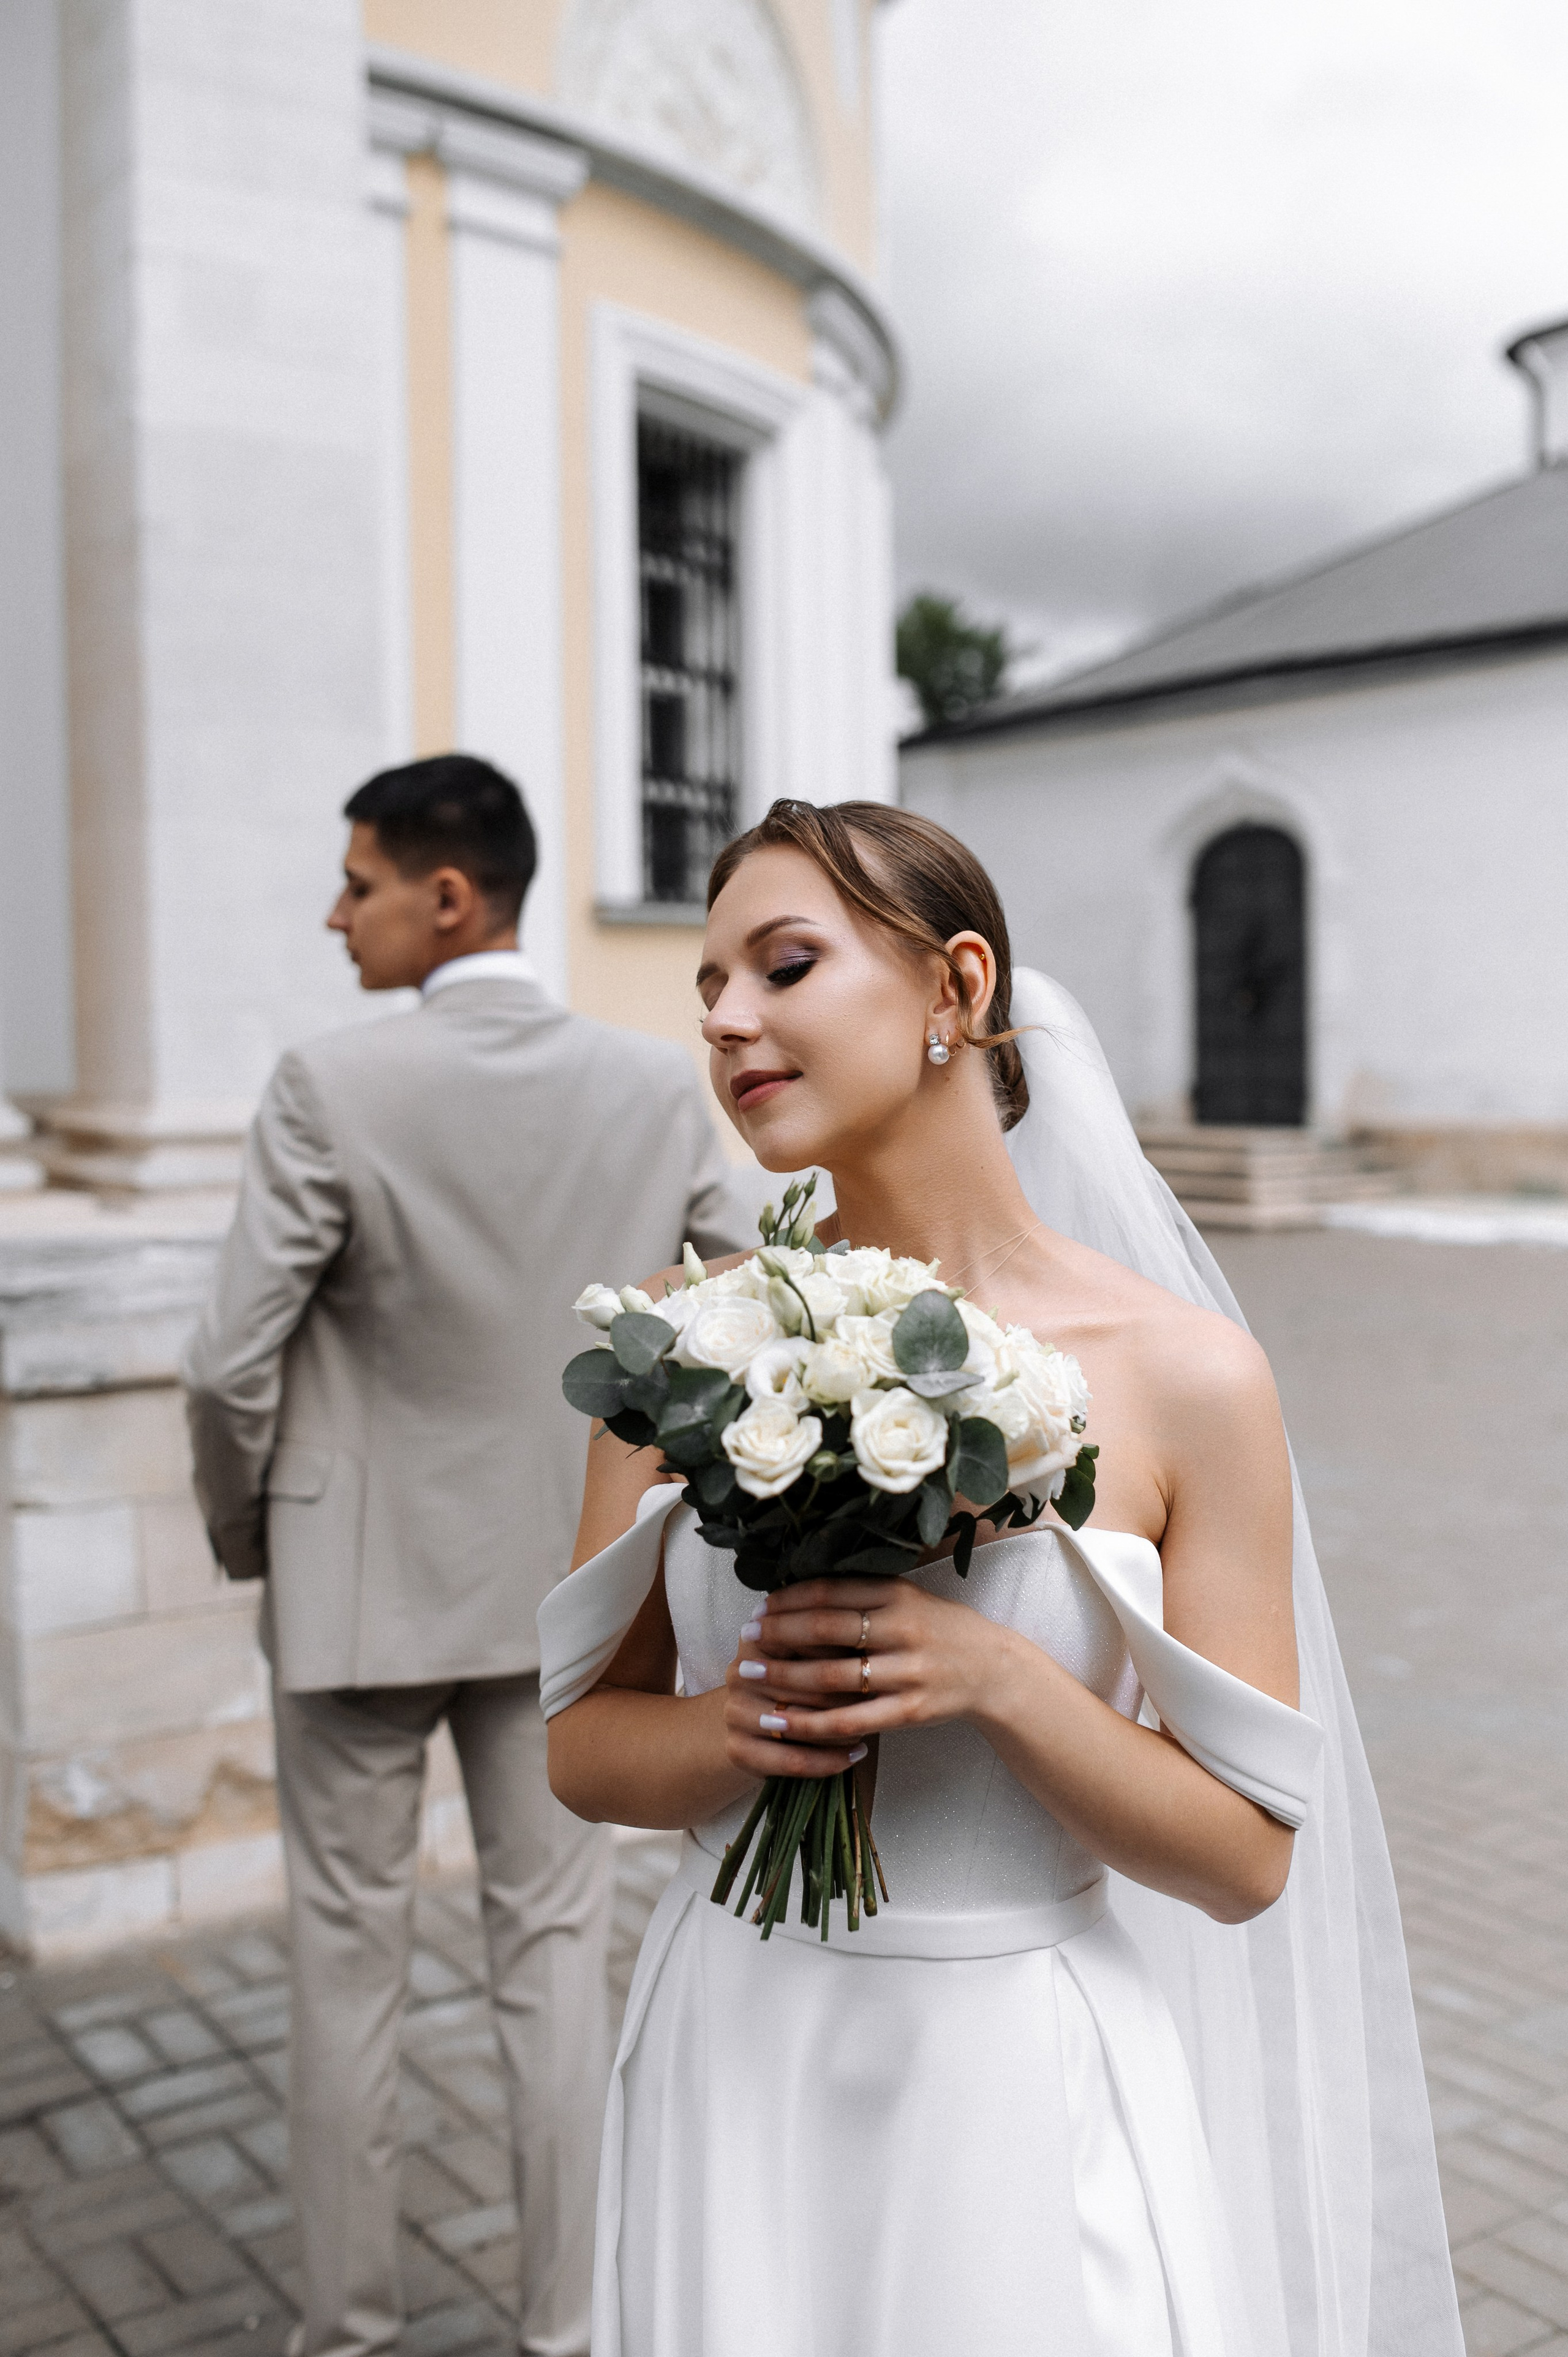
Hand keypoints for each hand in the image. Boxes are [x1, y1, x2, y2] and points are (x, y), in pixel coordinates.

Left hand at [721, 1576, 1003, 1778]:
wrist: (993, 1670)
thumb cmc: (938, 1630)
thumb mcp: (908, 1598)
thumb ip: (862, 1594)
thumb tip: (797, 1593)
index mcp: (899, 1594)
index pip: (831, 1592)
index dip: (789, 1600)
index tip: (759, 1609)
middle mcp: (904, 1629)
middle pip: (827, 1629)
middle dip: (779, 1634)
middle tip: (745, 1640)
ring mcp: (909, 1672)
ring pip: (834, 1676)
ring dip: (786, 1676)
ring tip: (754, 1676)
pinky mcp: (911, 1711)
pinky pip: (852, 1719)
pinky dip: (813, 1722)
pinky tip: (784, 1721)